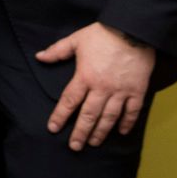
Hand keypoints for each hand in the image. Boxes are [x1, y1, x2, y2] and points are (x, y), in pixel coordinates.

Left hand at [37, 22, 154, 150]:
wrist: (133, 30)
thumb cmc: (103, 34)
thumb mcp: (76, 40)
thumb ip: (57, 51)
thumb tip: (39, 57)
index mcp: (85, 76)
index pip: (69, 101)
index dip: (60, 116)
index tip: (53, 128)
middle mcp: (102, 88)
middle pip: (88, 115)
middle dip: (80, 132)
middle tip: (74, 146)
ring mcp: (121, 91)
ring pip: (109, 117)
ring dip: (101, 132)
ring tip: (93, 142)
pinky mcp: (137, 90)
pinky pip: (132, 111)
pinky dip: (127, 123)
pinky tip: (121, 132)